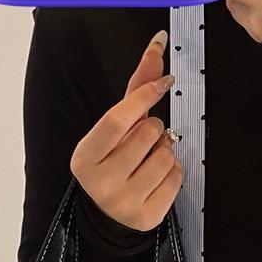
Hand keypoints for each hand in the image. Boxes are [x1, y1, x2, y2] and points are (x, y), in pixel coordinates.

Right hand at [70, 30, 182, 231]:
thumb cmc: (112, 162)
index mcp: (85, 158)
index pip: (118, 119)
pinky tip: (157, 178)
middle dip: (154, 129)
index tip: (164, 83)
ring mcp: (124, 202)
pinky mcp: (147, 216)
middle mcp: (100, 183)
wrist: (110, 214)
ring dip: (166, 151)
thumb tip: (157, 45)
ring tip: (150, 160)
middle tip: (145, 140)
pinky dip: (174, 172)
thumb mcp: (115, 129)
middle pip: (147, 134)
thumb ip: (135, 89)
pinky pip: (176, 178)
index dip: (144, 96)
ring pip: (166, 156)